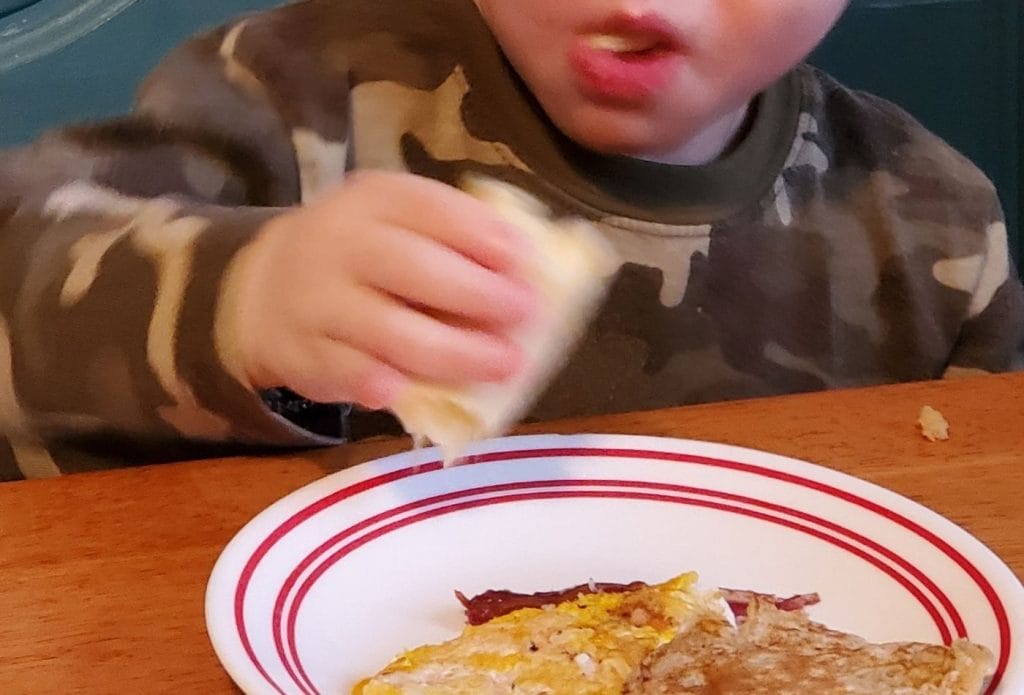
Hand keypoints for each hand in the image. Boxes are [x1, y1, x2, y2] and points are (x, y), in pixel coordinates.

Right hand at [232, 171, 536, 408]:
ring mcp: (318, 301)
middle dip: (478, 294)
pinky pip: (346, 371)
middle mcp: (341, 244)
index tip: (525, 260)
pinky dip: (378, 383)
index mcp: (374, 200)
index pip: (431, 210)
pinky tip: (410, 393)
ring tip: (505, 364)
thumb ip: (453, 237)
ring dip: (454, 351)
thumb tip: (531, 270)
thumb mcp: (397, 222)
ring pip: (388, 330)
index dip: (481, 235)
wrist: (268, 286)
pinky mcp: (305, 354)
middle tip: (526, 315)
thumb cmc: (364, 256)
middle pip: (414, 269)